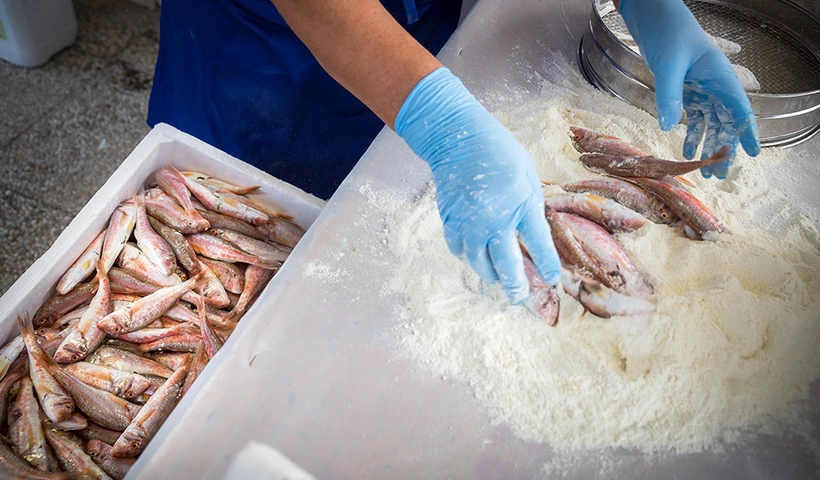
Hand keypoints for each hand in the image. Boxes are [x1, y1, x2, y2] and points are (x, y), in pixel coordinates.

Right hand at [395, 68, 561, 302]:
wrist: (457, 140)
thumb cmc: (499, 153)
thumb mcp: (528, 175)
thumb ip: (531, 206)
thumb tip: (532, 233)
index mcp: (520, 205)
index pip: (538, 245)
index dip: (547, 266)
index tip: (551, 278)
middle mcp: (494, 220)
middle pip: (506, 265)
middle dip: (516, 286)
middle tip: (520, 296)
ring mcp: (469, 224)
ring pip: (479, 264)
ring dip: (491, 275)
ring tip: (500, 279)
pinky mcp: (450, 222)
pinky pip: (460, 251)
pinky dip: (470, 258)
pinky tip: (477, 257)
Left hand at [620, 0, 760, 177]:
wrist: (655, 19)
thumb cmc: (669, 34)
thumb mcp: (669, 65)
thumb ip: (669, 96)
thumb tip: (669, 128)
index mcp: (720, 77)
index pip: (740, 110)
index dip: (747, 133)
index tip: (752, 153)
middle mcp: (715, 86)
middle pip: (725, 123)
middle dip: (724, 148)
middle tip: (720, 174)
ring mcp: (701, 89)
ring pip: (710, 123)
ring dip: (708, 146)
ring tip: (705, 169)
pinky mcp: (686, 91)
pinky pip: (693, 117)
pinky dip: (691, 135)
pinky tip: (687, 151)